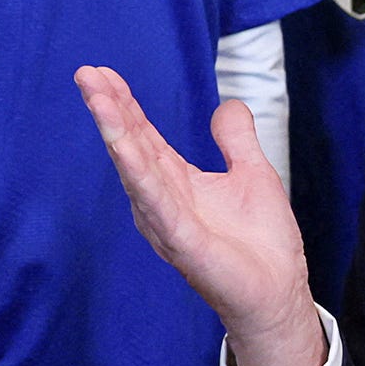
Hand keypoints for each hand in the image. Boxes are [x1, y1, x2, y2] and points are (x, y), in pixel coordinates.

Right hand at [77, 67, 323, 365]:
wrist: (278, 292)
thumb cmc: (262, 244)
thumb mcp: (253, 174)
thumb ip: (235, 140)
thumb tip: (228, 105)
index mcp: (177, 183)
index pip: (143, 136)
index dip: (123, 104)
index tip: (101, 72)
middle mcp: (162, 200)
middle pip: (130, 146)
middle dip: (109, 108)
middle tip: (86, 72)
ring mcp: (167, 221)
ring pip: (134, 168)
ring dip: (115, 131)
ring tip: (96, 96)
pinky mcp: (181, 241)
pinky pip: (155, 201)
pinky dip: (137, 171)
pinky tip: (123, 144)